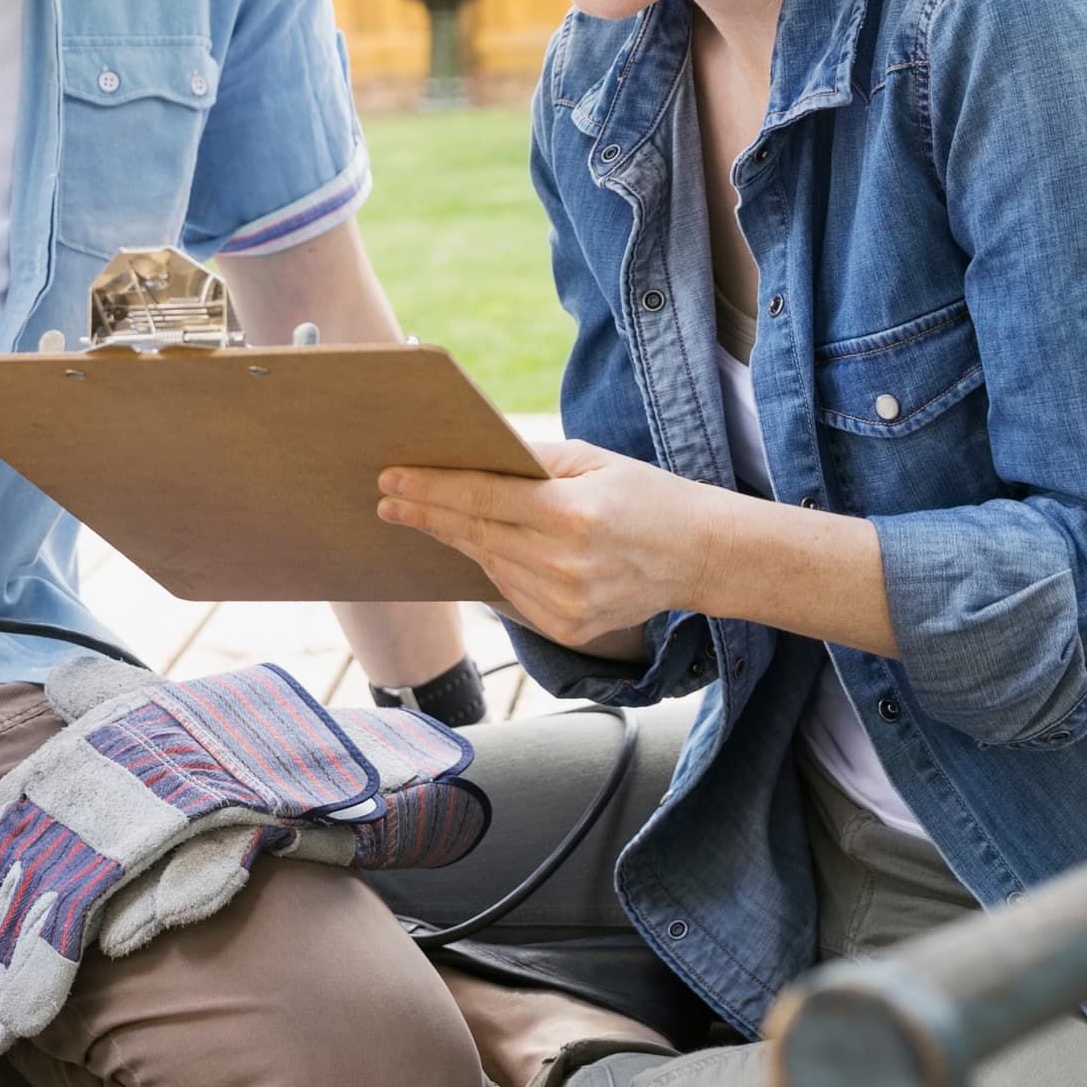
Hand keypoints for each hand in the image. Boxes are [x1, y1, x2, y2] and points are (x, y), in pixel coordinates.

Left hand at [377, 438, 729, 656]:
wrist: (698, 555)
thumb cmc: (644, 496)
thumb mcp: (594, 461)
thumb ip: (532, 461)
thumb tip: (471, 456)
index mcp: (573, 514)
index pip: (484, 499)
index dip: (432, 489)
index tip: (392, 480)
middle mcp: (567, 565)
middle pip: (477, 536)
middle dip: (427, 516)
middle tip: (387, 500)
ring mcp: (567, 604)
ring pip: (489, 566)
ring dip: (456, 541)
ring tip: (425, 517)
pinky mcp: (568, 630)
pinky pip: (511, 594)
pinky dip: (492, 568)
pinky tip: (478, 547)